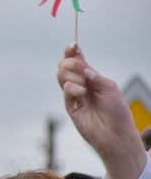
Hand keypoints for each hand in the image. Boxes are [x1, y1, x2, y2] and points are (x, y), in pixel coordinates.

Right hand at [57, 44, 146, 178]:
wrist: (114, 134)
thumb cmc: (116, 111)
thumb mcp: (108, 86)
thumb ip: (92, 74)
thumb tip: (79, 65)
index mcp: (91, 77)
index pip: (77, 60)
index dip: (72, 52)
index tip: (73, 45)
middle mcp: (80, 84)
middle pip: (65, 65)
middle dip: (72, 64)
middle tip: (83, 72)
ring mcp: (73, 95)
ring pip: (61, 75)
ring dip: (74, 77)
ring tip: (85, 89)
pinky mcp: (68, 106)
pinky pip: (66, 90)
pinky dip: (74, 89)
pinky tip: (82, 97)